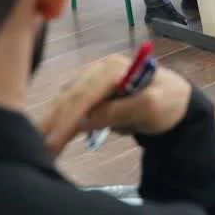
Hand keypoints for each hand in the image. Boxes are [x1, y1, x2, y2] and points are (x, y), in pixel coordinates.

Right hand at [38, 53, 191, 157]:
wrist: (175, 101)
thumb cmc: (166, 101)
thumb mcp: (150, 107)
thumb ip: (118, 111)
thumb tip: (85, 120)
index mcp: (113, 68)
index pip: (85, 93)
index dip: (67, 117)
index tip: (54, 139)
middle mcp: (98, 69)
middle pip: (70, 96)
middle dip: (53, 121)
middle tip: (39, 146)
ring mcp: (92, 80)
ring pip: (65, 100)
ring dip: (51, 122)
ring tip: (39, 144)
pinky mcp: (90, 92)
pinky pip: (70, 106)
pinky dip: (59, 121)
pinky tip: (49, 135)